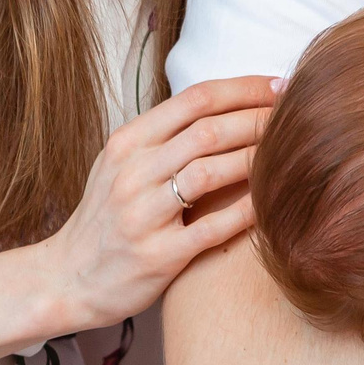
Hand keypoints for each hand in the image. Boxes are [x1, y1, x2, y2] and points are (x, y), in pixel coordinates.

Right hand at [40, 75, 276, 337]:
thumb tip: (227, 106)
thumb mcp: (121, 165)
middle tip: (298, 117)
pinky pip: (213, 226)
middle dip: (260, 119)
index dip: (245, 88)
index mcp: (127, 142)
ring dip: (258, 158)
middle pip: (208, 130)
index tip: (281, 86)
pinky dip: (248, 211)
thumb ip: (165, 137)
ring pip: (210, 171)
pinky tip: (274, 202)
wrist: (65, 279)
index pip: (195, 99)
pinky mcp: (157, 256)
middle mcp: (132, 172)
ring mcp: (142, 214)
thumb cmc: (106, 218)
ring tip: (292, 154)